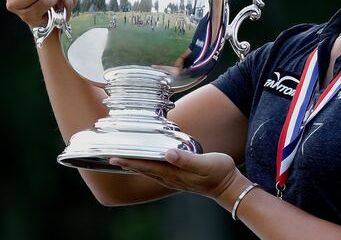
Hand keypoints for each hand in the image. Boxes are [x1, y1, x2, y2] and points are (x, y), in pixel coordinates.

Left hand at [110, 150, 241, 200]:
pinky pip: (158, 172)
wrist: (229, 186)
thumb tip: (168, 154)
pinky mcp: (180, 177)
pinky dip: (148, 167)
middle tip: (111, 157)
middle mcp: (171, 178)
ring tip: (124, 160)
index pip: (147, 166)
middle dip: (128, 164)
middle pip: (145, 170)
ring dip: (136, 166)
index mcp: (174, 173)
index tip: (115, 157)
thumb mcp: (206, 163)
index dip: (131, 161)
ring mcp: (175, 179)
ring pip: (150, 172)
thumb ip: (187, 159)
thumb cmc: (219, 172)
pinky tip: (148, 163)